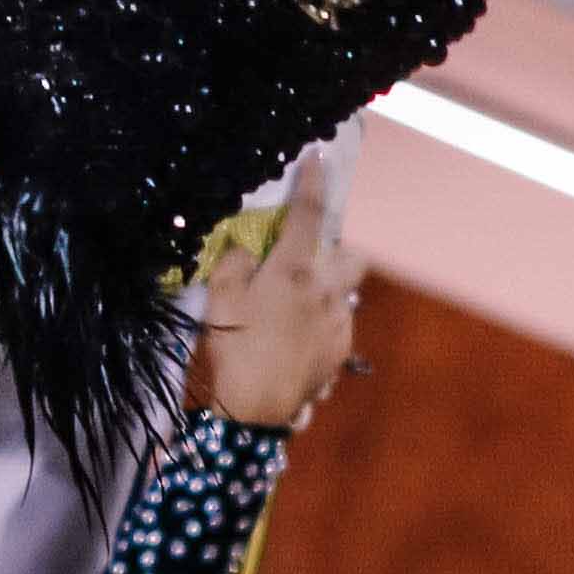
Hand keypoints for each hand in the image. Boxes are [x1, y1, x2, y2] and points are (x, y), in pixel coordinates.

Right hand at [191, 160, 363, 428]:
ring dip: (327, 292)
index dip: (314, 181)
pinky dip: (321, 326)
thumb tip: (250, 250)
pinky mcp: (339, 356)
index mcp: (295, 270)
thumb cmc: (229, 349)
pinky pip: (338, 328)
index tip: (318, 159)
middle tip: (309, 259)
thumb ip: (236, 263)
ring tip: (294, 309)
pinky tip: (294, 342)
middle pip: (354, 256)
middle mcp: (327, 293)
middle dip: (338, 251)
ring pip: (346, 295)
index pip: (309, 213)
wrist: (249, 414)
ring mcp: (338, 326)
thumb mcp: (218, 298)